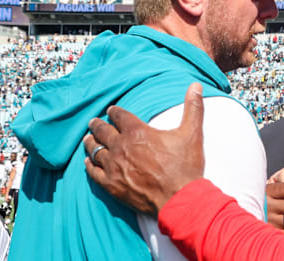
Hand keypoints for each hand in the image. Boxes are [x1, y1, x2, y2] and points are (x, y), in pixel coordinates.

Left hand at [84, 83, 205, 214]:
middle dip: (98, 124)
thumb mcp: (192, 133)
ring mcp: (113, 166)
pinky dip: (89, 164)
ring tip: (88, 138)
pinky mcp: (111, 184)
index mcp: (137, 132)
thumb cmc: (185, 165)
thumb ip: (193, 107)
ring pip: (94, 149)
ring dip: (91, 141)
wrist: (178, 198)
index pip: (119, 116)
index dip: (115, 111)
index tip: (112, 110)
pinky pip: (93, 172)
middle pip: (102, 131)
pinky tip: (88, 161)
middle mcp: (121, 146)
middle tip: (94, 122)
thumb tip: (196, 85)